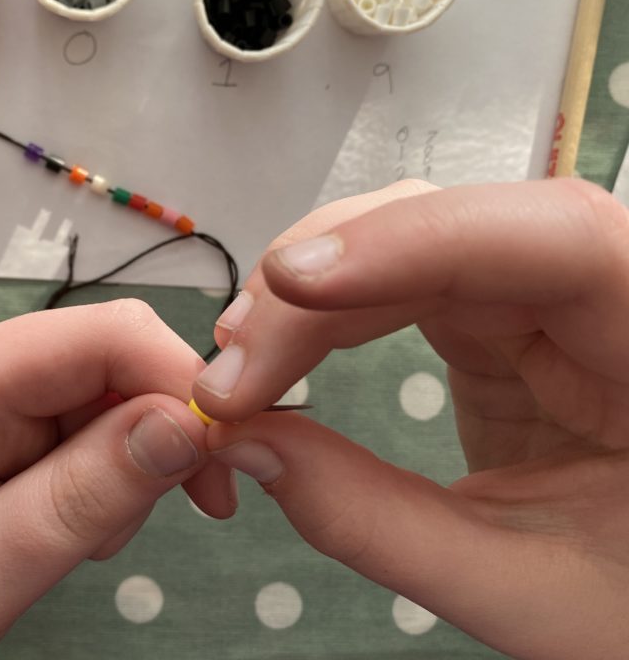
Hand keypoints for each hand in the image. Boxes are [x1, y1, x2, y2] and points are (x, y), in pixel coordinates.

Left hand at [0, 300, 226, 659]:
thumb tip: (185, 425)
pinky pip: (94, 434)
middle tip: (117, 535)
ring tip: (69, 547)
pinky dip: (104, 486)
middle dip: (156, 442)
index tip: (223, 467)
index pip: (107, 334)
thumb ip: (74, 503)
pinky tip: (59, 532)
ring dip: (126, 476)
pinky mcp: (9, 423)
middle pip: (122, 363)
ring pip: (119, 401)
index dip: (183, 381)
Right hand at [192, 179, 628, 659]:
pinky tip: (275, 352)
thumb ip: (376, 521)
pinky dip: (324, 315)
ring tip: (236, 366)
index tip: (292, 283)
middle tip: (230, 372)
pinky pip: (400, 285)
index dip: (415, 241)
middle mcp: (609, 297)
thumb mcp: (521, 590)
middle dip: (322, 287)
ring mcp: (548, 305)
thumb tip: (241, 441)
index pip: (553, 239)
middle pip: (452, 230)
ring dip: (308, 296)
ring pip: (411, 242)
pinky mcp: (500, 325)